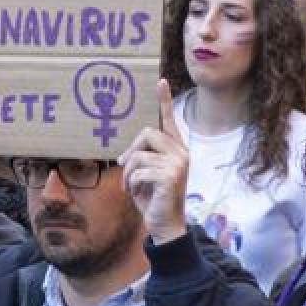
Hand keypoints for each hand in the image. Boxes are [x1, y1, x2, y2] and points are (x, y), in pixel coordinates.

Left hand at [117, 79, 188, 244]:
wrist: (165, 225)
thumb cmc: (154, 198)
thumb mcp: (146, 174)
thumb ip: (142, 158)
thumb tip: (125, 156)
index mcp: (177, 149)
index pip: (169, 121)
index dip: (164, 100)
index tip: (160, 81)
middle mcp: (181, 153)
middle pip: (147, 134)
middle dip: (131, 152)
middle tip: (125, 168)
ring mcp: (177, 164)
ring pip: (139, 155)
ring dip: (129, 173)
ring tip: (133, 187)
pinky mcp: (169, 176)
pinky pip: (138, 171)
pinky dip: (132, 184)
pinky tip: (139, 194)